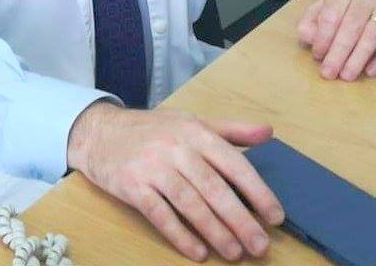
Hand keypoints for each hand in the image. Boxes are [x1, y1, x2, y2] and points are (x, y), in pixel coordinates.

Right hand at [66, 102, 284, 261]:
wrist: (100, 132)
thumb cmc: (152, 130)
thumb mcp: (192, 122)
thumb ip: (231, 130)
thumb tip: (268, 133)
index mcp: (196, 132)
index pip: (233, 163)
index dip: (257, 191)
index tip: (275, 216)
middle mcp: (176, 148)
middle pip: (214, 188)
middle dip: (240, 220)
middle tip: (260, 245)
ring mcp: (152, 167)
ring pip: (189, 204)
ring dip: (214, 232)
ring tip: (234, 253)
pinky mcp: (132, 186)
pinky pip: (160, 214)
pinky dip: (179, 235)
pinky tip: (197, 252)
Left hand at [296, 0, 375, 80]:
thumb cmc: (348, 0)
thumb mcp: (325, 2)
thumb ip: (312, 19)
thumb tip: (309, 39)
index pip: (331, 15)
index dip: (323, 38)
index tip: (318, 56)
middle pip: (352, 26)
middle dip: (338, 53)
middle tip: (329, 73)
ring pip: (373, 34)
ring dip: (359, 58)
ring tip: (347, 76)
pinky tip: (371, 71)